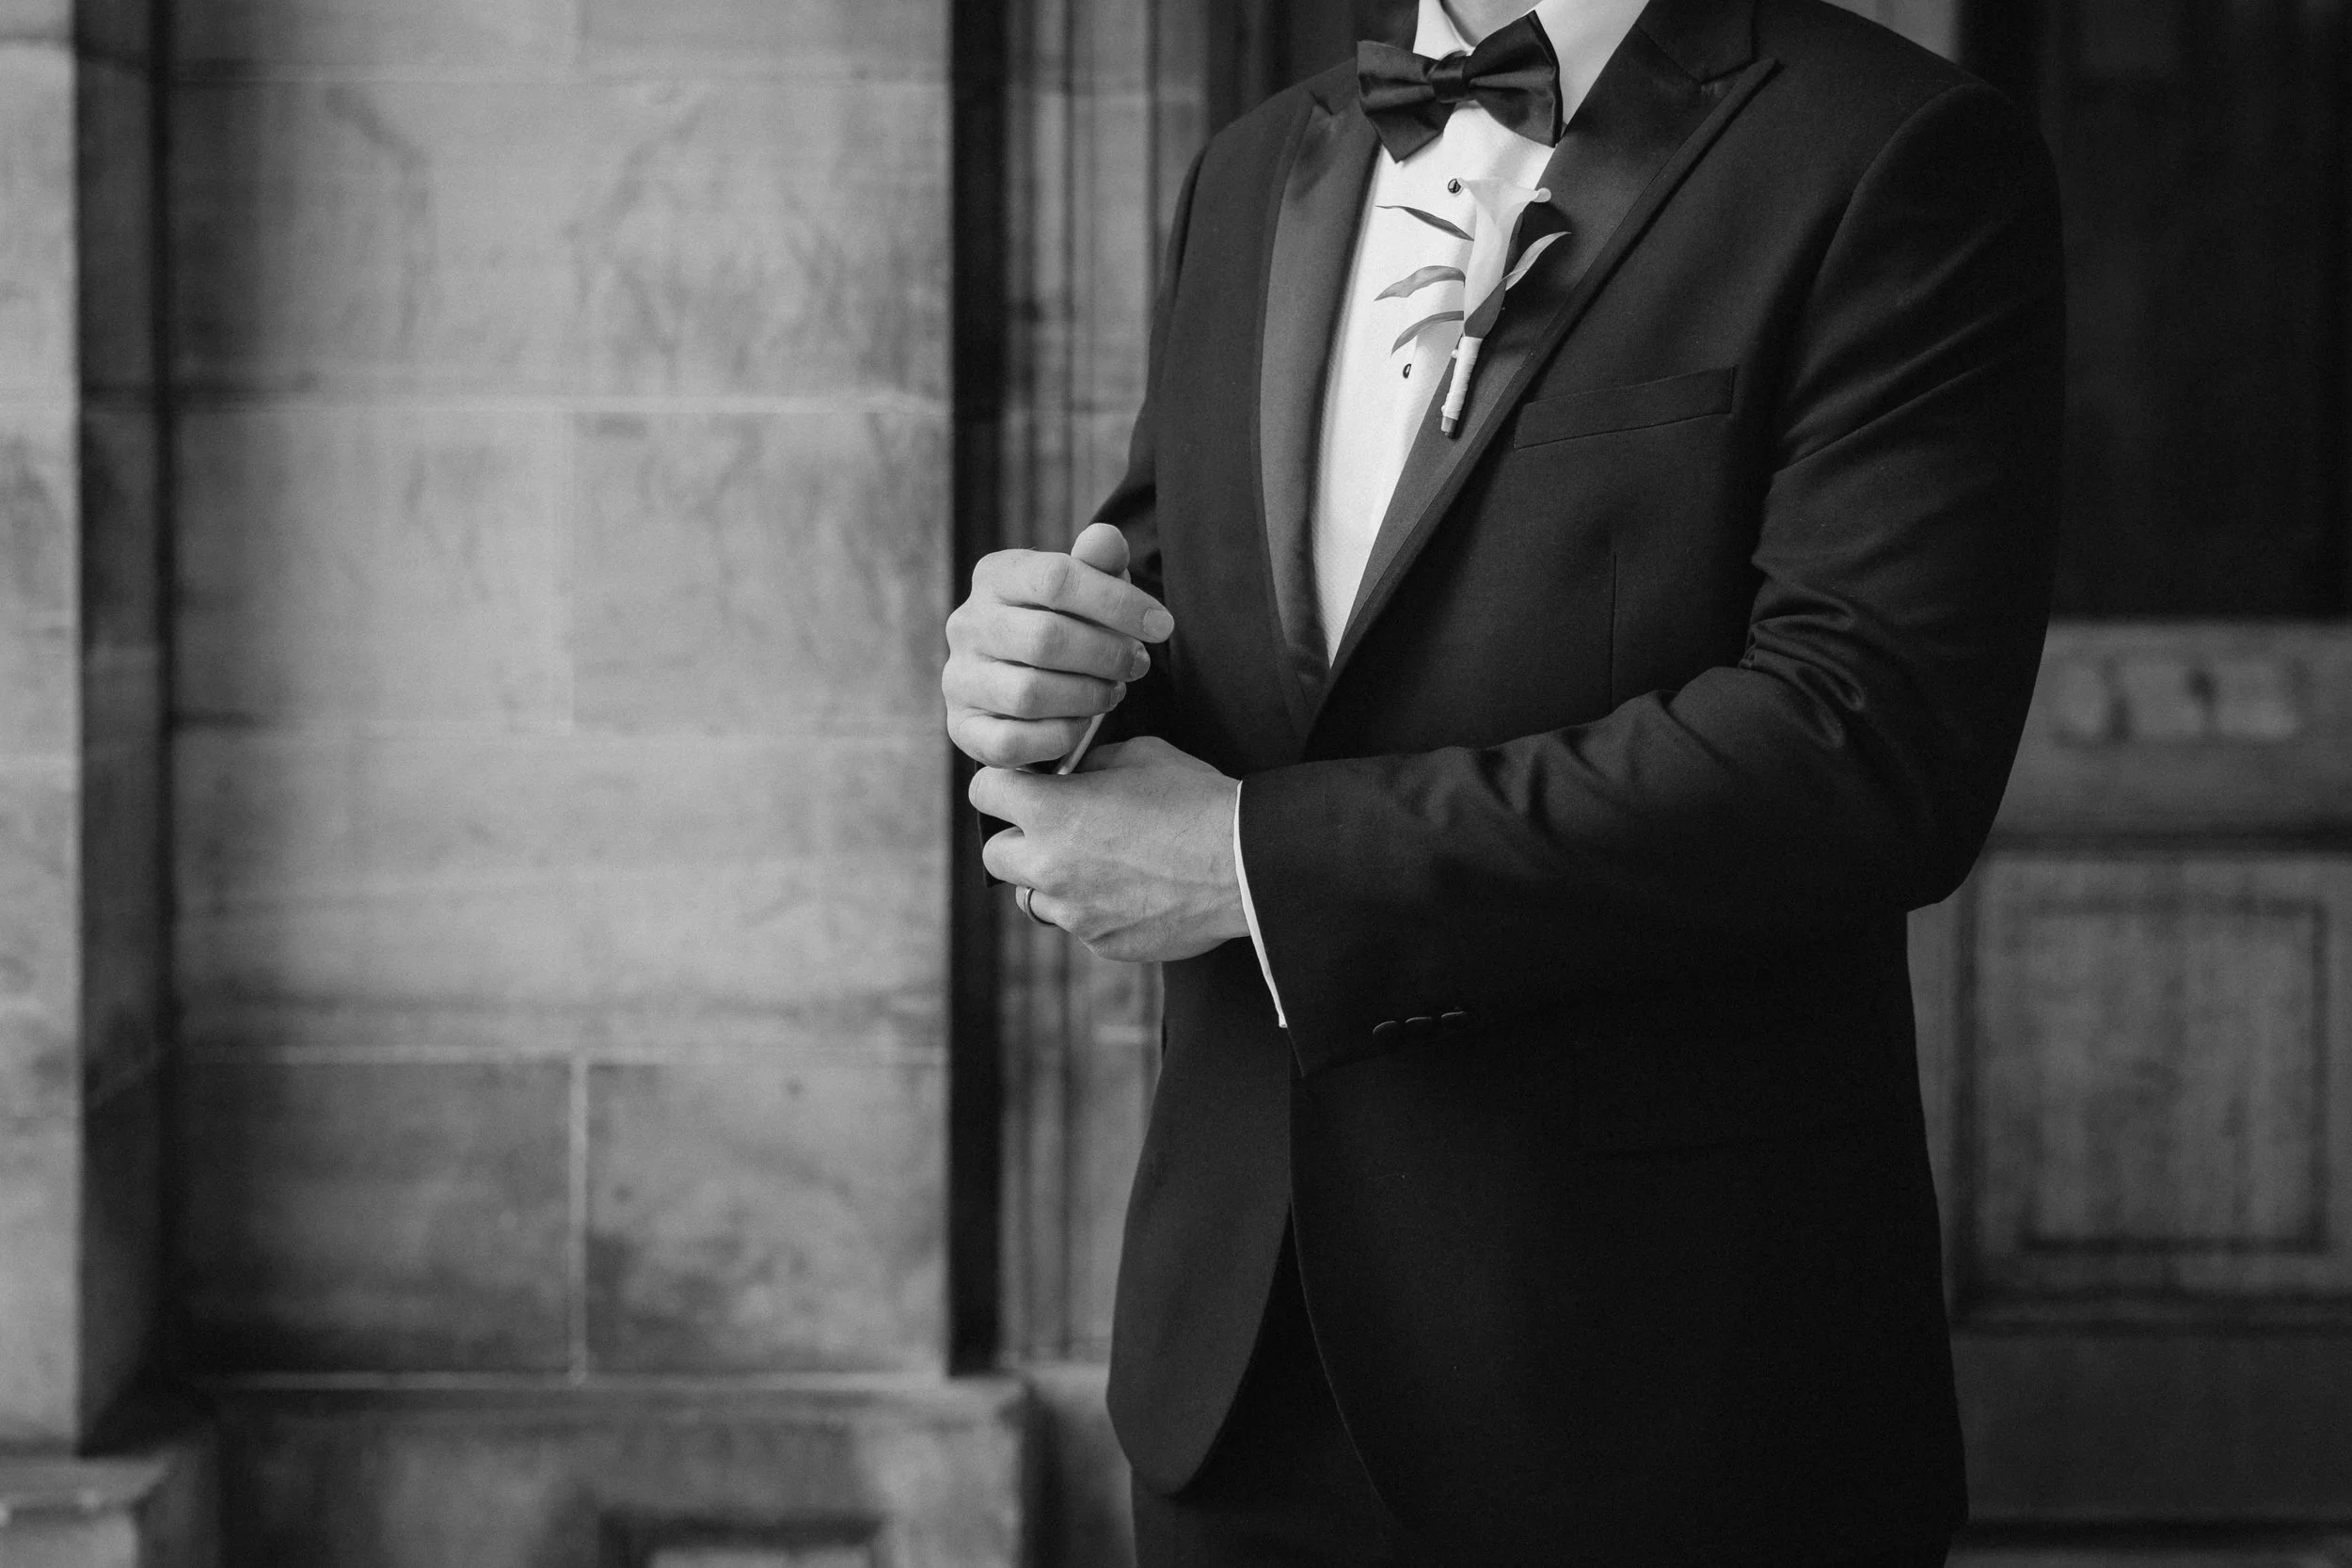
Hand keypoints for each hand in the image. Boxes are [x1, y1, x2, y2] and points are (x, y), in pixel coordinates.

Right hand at [944, 521, 1173, 768]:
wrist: (1021, 677)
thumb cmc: (1064, 623)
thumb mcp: (1086, 587)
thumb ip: (1099, 563)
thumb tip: (1106, 539)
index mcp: (996, 576)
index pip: (1057, 579)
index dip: (1117, 602)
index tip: (1162, 625)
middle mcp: (967, 624)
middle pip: (1046, 639)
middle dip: (1107, 654)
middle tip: (1138, 664)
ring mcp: (959, 678)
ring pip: (1030, 694)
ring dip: (1088, 696)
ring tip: (1113, 691)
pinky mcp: (962, 727)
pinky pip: (1013, 741)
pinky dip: (1059, 735)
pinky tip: (1081, 723)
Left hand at [973, 737, 1249, 962]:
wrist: (1243, 865)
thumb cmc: (1196, 801)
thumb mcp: (1139, 755)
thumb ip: (1090, 765)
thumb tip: (1073, 774)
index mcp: (1051, 810)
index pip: (984, 793)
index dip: (1001, 785)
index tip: (1019, 786)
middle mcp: (1049, 865)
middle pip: (995, 854)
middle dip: (1017, 839)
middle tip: (1054, 829)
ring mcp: (1073, 911)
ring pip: (1032, 897)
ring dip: (1050, 880)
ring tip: (1095, 865)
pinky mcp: (1101, 943)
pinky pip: (1078, 925)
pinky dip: (1092, 909)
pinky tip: (1132, 891)